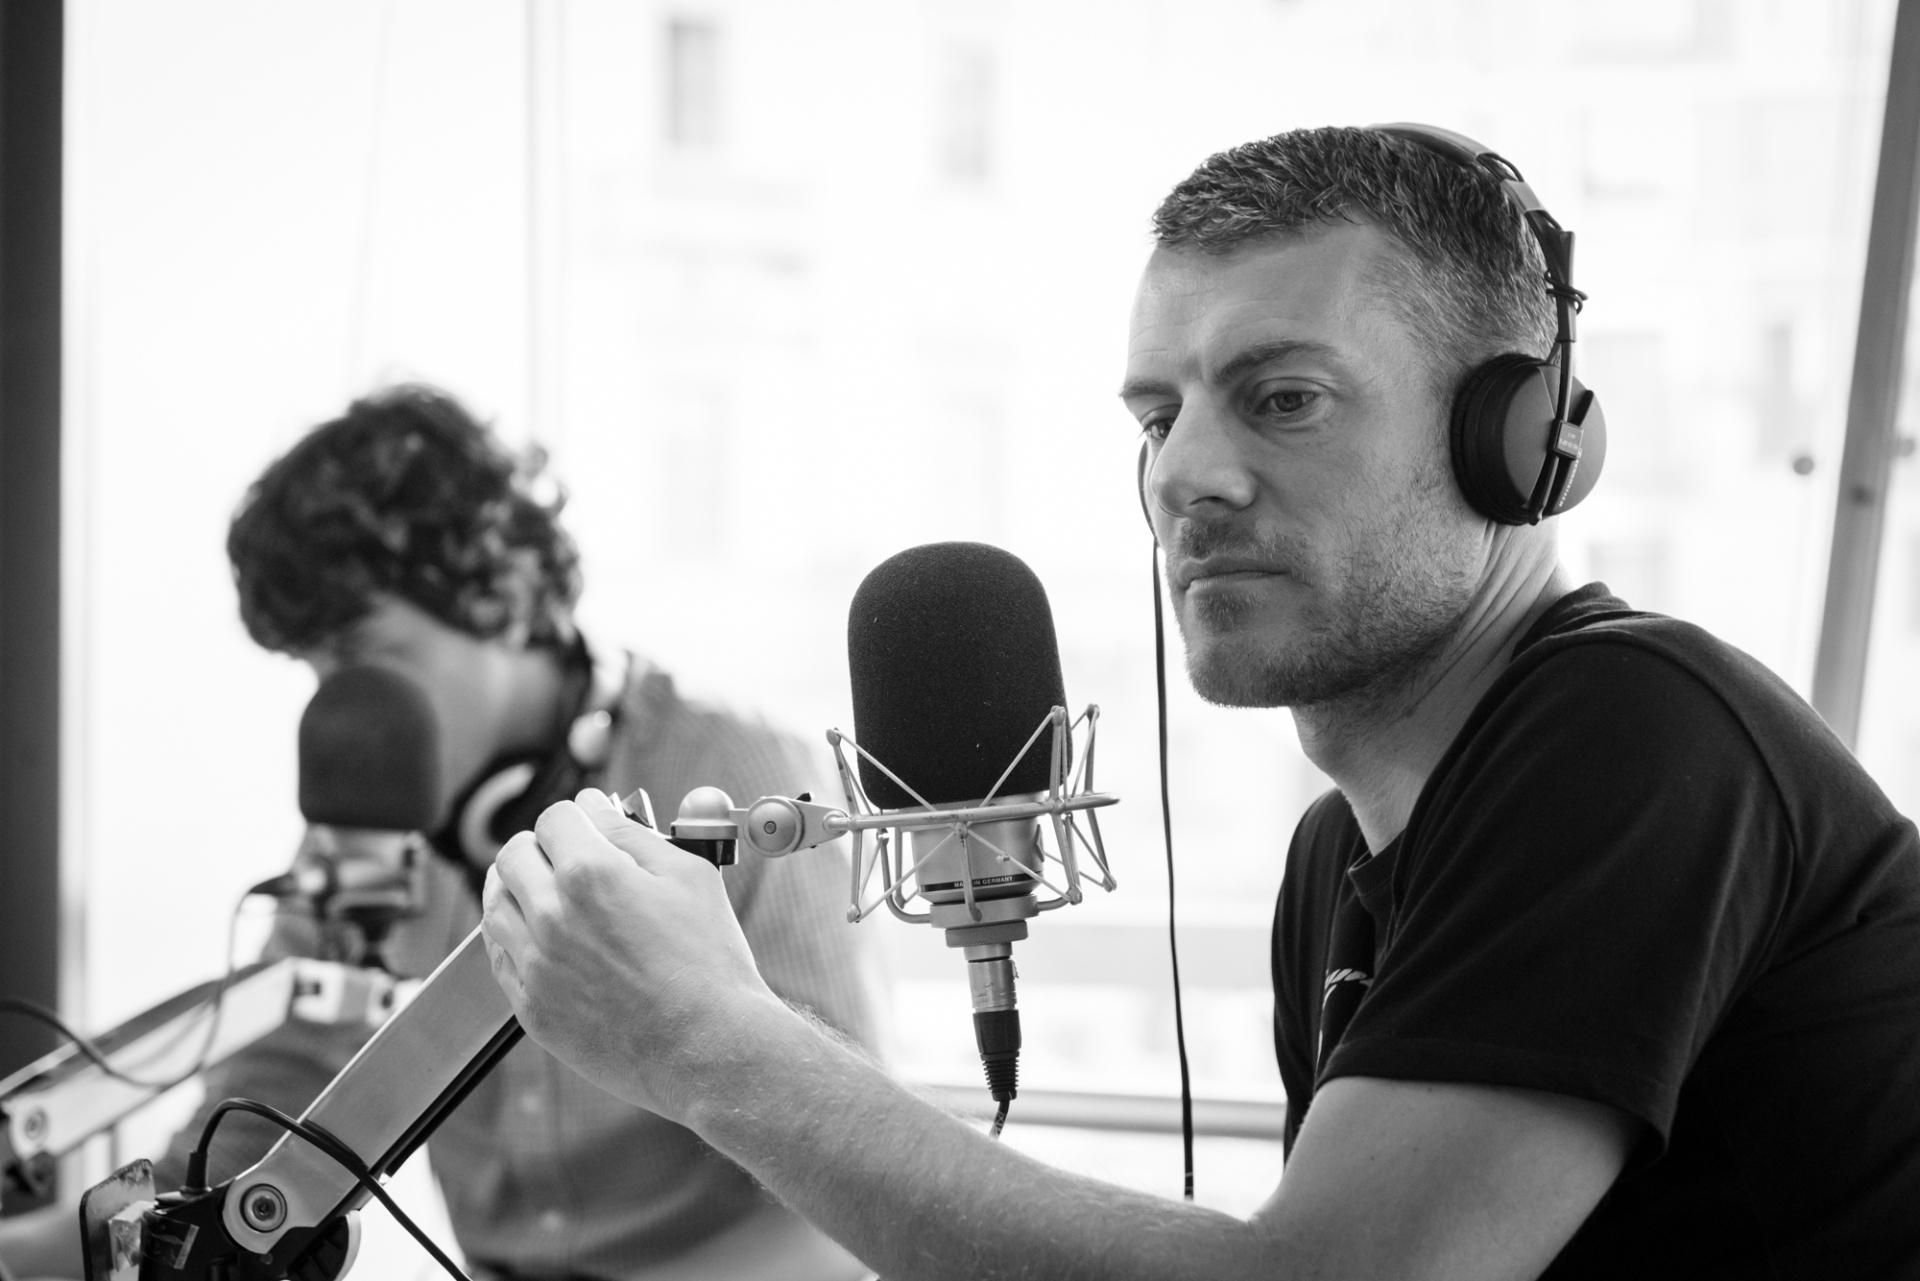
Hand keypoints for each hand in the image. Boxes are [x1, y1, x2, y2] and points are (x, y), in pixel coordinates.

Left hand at [480, 789, 779, 1120]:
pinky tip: (543, 937)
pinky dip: (514, 937)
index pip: (554, 818)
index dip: (576, 815)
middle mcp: (551, 917)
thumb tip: (595, 807)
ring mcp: (536, 966)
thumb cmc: (709, 963)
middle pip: (513, 855)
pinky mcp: (533, 1009)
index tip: (590, 825)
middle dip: (542, 845)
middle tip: (570, 856)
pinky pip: (499, 959)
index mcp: (590, 874)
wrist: (709, 1047)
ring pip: (494, 906)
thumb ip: (632, 833)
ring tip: (549, 893)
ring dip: (517, 888)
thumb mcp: (688, 875)